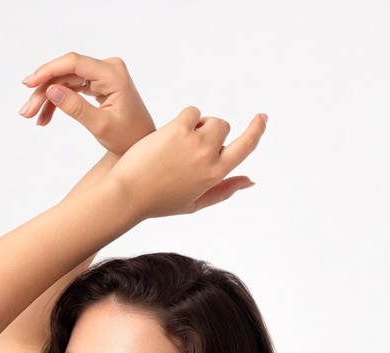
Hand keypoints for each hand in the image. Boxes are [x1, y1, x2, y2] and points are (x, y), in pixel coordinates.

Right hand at [19, 53, 155, 156]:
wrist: (141, 144)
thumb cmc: (128, 138)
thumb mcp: (101, 127)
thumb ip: (76, 108)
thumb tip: (51, 91)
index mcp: (113, 74)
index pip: (74, 63)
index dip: (48, 71)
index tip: (28, 84)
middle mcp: (107, 68)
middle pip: (66, 73)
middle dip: (43, 90)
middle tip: (26, 111)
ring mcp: (102, 75)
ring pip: (65, 81)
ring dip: (47, 98)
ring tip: (32, 117)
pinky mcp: (97, 83)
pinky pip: (72, 88)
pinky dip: (57, 102)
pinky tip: (45, 117)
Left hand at [107, 106, 267, 217]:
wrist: (128, 194)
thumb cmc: (159, 201)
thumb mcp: (195, 202)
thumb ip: (224, 191)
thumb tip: (250, 181)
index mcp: (215, 175)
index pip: (245, 147)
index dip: (256, 131)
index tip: (262, 118)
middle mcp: (210, 157)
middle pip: (223, 128)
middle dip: (210, 130)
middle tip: (187, 145)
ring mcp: (195, 142)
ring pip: (208, 119)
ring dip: (197, 124)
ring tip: (176, 143)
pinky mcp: (178, 129)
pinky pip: (190, 112)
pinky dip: (182, 119)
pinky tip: (166, 136)